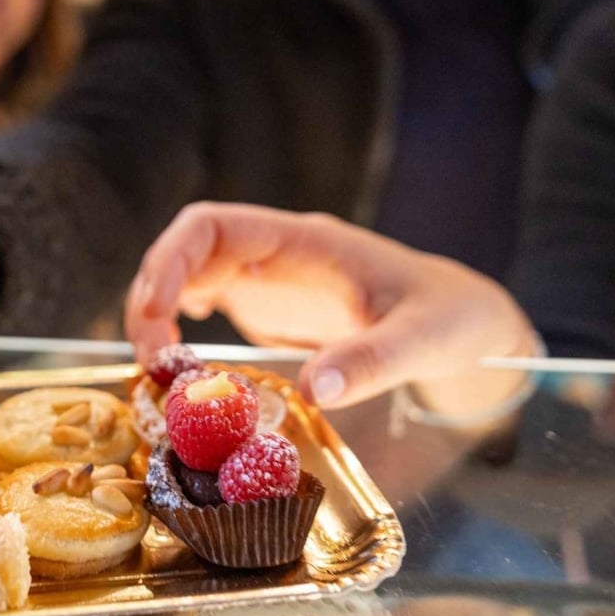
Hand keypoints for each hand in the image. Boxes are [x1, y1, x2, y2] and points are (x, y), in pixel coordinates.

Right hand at [124, 203, 535, 413]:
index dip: (170, 259)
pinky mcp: (264, 306)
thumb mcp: (422, 341)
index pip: (212, 225)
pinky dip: (175, 331)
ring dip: (157, 318)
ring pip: (184, 278)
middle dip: (151, 298)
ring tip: (160, 374)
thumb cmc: (448, 319)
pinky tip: (175, 364)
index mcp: (304, 241)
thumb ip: (372, 361)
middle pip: (184, 252)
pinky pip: (199, 304)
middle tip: (152, 364)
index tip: (155, 313)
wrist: (463, 322)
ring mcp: (265, 277)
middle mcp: (274, 251)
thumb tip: (314, 390)